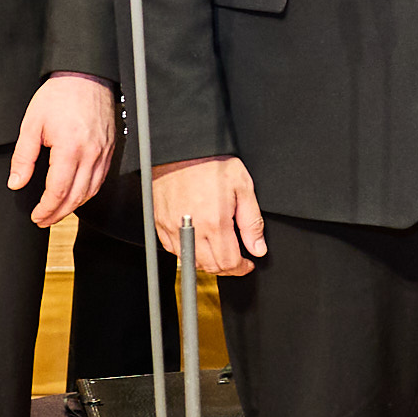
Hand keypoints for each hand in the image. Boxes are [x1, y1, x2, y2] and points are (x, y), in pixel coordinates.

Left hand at [10, 71, 118, 227]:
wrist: (85, 77)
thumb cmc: (59, 96)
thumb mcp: (31, 124)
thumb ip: (23, 157)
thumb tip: (16, 182)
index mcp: (69, 148)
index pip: (57, 191)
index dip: (45, 208)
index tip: (36, 215)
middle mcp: (90, 154)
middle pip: (76, 197)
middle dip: (58, 213)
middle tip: (43, 220)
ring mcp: (104, 153)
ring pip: (91, 191)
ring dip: (74, 206)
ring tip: (58, 212)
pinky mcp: (110, 149)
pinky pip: (100, 179)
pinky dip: (88, 192)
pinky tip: (76, 194)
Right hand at [152, 155, 265, 279]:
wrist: (180, 149)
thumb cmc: (210, 162)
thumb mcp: (242, 186)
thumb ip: (252, 221)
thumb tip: (257, 248)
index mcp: (215, 221)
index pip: (228, 262)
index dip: (241, 267)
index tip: (247, 263)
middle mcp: (192, 228)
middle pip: (210, 267)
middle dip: (227, 267)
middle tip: (236, 257)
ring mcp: (172, 228)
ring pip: (191, 261)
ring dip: (207, 261)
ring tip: (218, 247)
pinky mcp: (160, 223)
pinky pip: (173, 249)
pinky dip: (188, 251)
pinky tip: (198, 240)